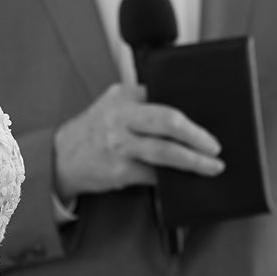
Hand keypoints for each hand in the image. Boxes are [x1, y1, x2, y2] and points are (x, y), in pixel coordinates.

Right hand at [53, 83, 223, 197]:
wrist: (61, 157)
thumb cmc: (96, 130)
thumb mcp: (115, 106)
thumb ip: (144, 104)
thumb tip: (187, 120)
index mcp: (125, 95)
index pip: (164, 95)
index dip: (190, 107)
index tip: (212, 115)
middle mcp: (121, 117)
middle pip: (168, 121)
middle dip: (197, 135)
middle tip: (215, 146)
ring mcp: (119, 144)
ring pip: (165, 151)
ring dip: (193, 161)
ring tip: (211, 166)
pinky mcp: (119, 170)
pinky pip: (154, 174)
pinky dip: (173, 178)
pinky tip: (186, 180)